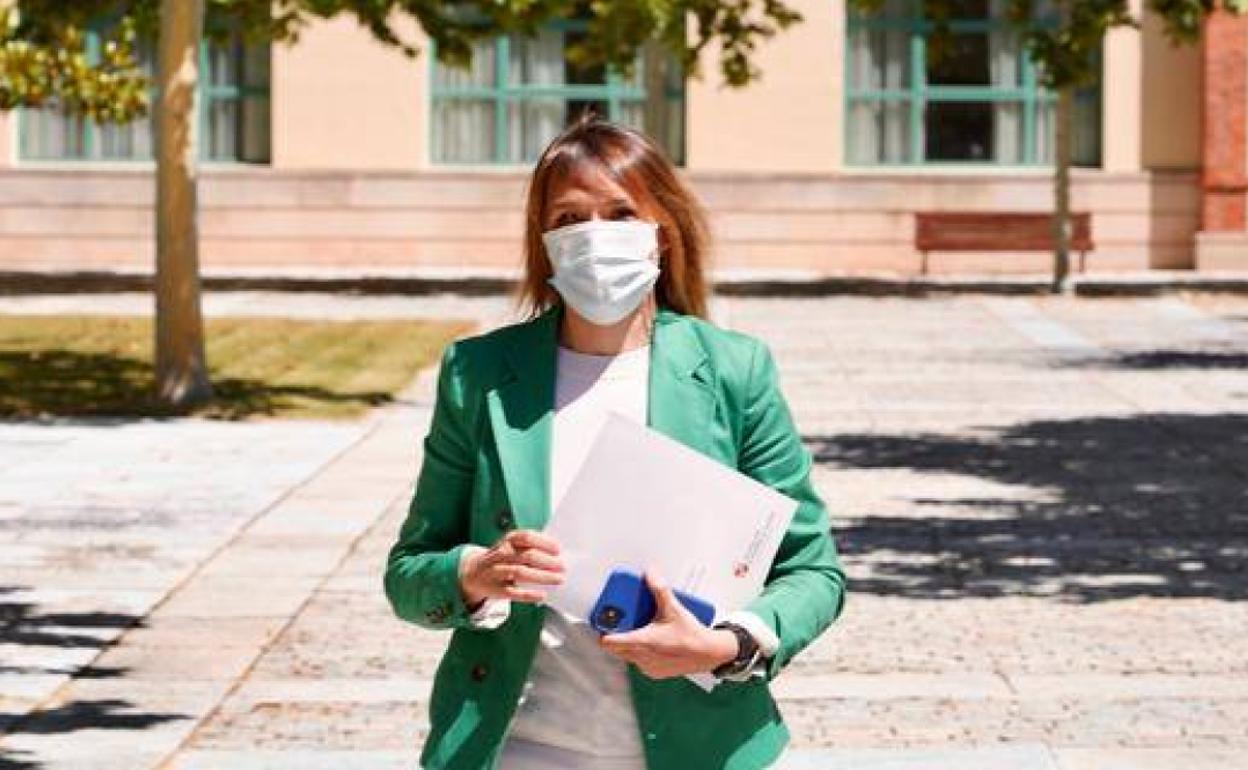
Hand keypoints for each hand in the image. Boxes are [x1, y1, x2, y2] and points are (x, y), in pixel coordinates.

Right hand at [460, 530, 564, 607]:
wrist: (473, 574)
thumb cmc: (502, 559)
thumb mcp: (512, 548)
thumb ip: (530, 548)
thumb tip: (558, 555)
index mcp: (507, 541)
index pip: (526, 537)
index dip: (543, 542)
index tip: (558, 549)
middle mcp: (500, 554)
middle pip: (526, 555)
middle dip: (547, 561)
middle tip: (563, 566)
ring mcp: (496, 572)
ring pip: (520, 572)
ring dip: (542, 576)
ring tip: (558, 579)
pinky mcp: (495, 589)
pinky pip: (512, 592)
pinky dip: (528, 595)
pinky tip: (542, 595)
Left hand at [598, 571, 737, 678]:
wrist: (709, 654)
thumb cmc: (691, 635)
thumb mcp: (674, 608)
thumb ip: (659, 589)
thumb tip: (650, 573)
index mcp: (641, 642)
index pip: (609, 642)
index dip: (603, 631)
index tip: (603, 621)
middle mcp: (641, 658)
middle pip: (617, 647)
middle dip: (618, 634)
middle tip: (625, 620)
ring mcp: (647, 667)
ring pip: (628, 655)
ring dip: (631, 643)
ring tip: (641, 628)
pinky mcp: (654, 672)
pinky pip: (640, 662)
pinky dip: (642, 652)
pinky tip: (653, 641)